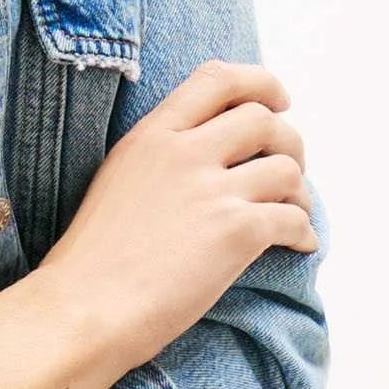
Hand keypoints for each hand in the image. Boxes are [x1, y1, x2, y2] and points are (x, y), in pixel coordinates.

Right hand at [36, 60, 316, 372]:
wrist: (83, 309)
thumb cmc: (93, 262)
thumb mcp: (117, 181)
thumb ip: (158, 159)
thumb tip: (206, 159)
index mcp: (152, 136)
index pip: (217, 79)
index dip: (260, 83)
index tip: (278, 100)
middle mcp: (184, 153)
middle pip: (264, 120)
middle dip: (290, 142)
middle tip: (289, 168)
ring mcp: (212, 190)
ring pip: (287, 169)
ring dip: (300, 192)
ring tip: (294, 213)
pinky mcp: (236, 232)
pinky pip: (294, 219)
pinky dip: (305, 233)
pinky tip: (298, 247)